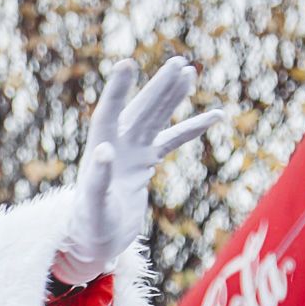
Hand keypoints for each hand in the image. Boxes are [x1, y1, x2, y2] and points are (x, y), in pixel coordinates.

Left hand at [54, 56, 223, 285]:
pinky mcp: (144, 165)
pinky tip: (216, 116)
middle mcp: (115, 147)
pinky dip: (190, 129)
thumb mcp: (92, 207)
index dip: (118, 91)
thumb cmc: (89, 228)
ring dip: (171, 98)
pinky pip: (170, 141)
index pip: (108, 114)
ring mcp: (131, 154)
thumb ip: (97, 180)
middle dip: (158, 87)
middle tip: (179, 62)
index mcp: (99, 153)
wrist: (93, 243)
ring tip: (189, 72)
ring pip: (155, 120)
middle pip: (139, 111)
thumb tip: (105, 149)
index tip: (127, 63)